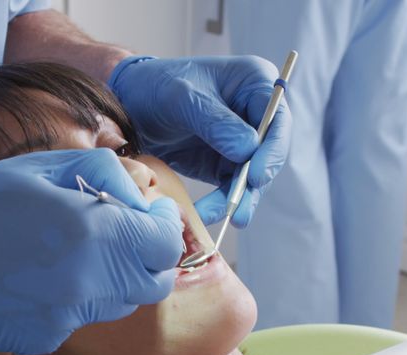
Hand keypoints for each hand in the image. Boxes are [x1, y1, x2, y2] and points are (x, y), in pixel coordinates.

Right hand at [0, 148, 183, 354]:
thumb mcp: (37, 167)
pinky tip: (33, 276)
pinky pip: (78, 318)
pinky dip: (71, 297)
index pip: (164, 244)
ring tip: (66, 249)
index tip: (152, 212)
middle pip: (151, 283)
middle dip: (146, 257)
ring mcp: (67, 317)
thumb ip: (102, 175)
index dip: (164, 225)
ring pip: (117, 301)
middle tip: (122, 232)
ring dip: (110, 277)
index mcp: (93, 232)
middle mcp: (88, 282)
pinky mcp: (45, 339)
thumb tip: (139, 197)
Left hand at [108, 55, 291, 226]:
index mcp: (254, 83)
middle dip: (254, 183)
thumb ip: (217, 123)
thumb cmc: (157, 85)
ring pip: (251, 176)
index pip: (277, 119)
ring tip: (228, 219)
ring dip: (238, 199)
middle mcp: (254, 113)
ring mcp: (241, 141)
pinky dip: (220, 202)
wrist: (129, 102)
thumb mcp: (184, 98)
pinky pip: (229, 186)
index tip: (256, 176)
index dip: (272, 150)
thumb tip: (249, 150)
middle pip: (269, 153)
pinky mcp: (224, 163)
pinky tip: (208, 214)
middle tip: (241, 209)